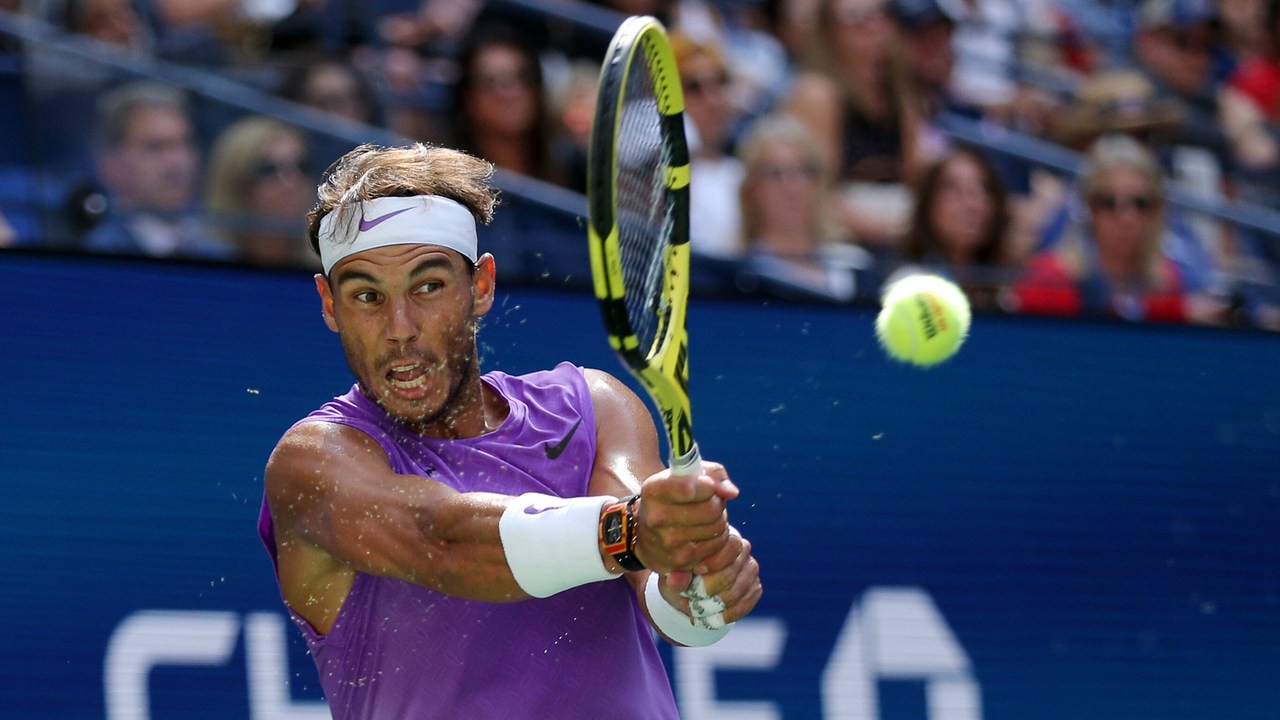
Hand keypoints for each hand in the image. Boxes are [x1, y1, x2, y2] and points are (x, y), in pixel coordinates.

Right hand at [632, 461, 736, 575]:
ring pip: (718, 528)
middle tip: (710, 503)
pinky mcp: (682, 561)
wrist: (646, 534)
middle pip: (712, 510)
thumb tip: (732, 492)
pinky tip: (705, 534)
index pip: (691, 488)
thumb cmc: (672, 497)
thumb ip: (713, 474)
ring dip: (719, 521)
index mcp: (654, 491)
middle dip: (717, 504)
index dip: (708, 486)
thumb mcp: (685, 475)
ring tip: (706, 519)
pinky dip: (717, 538)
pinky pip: (718, 546)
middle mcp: (658, 517)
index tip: (707, 485)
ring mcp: (669, 542)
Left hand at [654, 531, 761, 626]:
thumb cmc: (684, 569)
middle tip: (688, 600)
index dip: (714, 561)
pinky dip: (723, 617)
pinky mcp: (754, 589)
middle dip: (706, 591)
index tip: (696, 571)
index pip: (730, 547)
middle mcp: (744, 551)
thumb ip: (676, 574)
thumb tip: (674, 580)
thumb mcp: (676, 569)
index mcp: (726, 537)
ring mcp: (751, 571)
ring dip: (711, 607)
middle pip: (730, 575)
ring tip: (693, 611)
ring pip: (736, 594)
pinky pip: (743, 607)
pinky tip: (706, 620)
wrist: (693, 583)